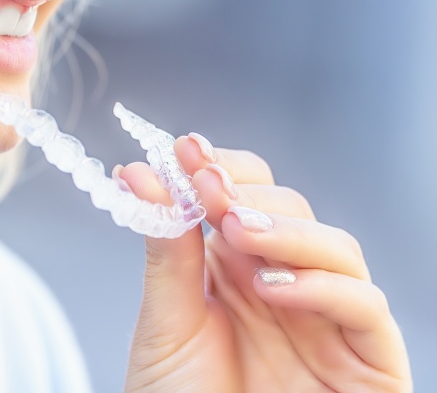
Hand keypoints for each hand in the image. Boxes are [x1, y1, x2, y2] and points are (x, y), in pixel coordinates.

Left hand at [118, 134, 411, 392]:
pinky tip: (272, 288)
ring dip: (285, 228)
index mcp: (234, 267)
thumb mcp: (165, 322)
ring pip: (336, 246)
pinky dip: (324, 286)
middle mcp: (284, 285)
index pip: (243, 193)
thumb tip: (143, 171)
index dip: (219, 165)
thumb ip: (164, 248)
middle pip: (290, 208)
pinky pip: (366, 307)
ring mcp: (328, 320)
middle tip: (206, 185)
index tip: (184, 147)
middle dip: (247, 189)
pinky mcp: (368, 364)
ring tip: (234, 229)